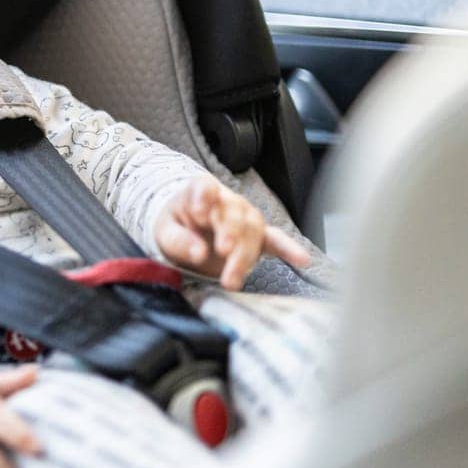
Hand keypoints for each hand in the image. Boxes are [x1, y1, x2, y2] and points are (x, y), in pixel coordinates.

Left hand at [154, 175, 312, 290]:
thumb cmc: (176, 226)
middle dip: (230, 235)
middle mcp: (228, 201)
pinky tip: (302, 260)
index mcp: (200, 191)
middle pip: (233, 215)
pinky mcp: (258, 236)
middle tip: (223, 253)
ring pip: (252, 232)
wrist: (187, 231)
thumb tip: (199, 253)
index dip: (205, 198)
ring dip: (244, 257)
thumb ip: (179, 240)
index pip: (205, 187)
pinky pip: (276, 241)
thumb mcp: (165, 231)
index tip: (200, 215)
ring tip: (231, 280)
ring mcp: (246, 218)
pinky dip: (289, 249)